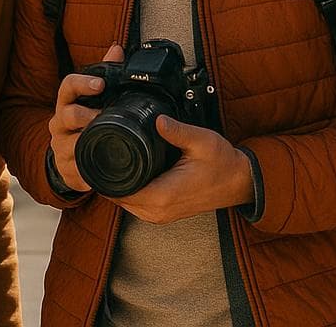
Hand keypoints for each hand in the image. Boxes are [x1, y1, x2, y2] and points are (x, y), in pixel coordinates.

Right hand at [47, 44, 122, 193]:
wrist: (70, 157)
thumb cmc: (84, 121)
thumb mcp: (92, 98)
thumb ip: (104, 72)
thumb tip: (117, 49)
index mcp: (66, 102)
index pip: (67, 86)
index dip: (83, 84)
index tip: (100, 84)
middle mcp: (59, 122)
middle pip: (67, 114)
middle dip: (84, 115)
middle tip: (102, 116)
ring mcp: (60, 146)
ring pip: (69, 143)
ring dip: (85, 142)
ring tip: (102, 141)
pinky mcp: (65, 168)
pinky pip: (75, 169)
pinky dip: (86, 169)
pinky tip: (99, 166)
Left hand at [110, 116, 253, 225]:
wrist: (239, 182)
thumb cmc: (222, 163)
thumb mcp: (201, 140)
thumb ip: (177, 131)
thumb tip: (157, 120)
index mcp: (162, 195)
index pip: (118, 191)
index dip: (103, 174)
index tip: (96, 154)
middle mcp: (158, 211)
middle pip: (116, 197)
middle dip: (106, 177)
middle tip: (99, 151)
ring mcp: (160, 216)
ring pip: (124, 203)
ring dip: (116, 185)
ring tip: (110, 159)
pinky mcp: (164, 214)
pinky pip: (135, 205)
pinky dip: (128, 191)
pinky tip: (127, 172)